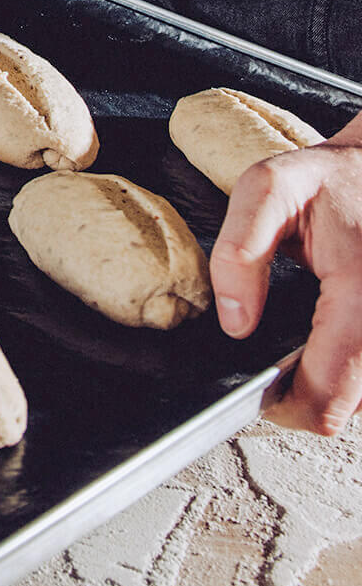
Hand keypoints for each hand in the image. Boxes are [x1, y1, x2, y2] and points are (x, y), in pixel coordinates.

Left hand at [211, 111, 361, 434]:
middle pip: (350, 407)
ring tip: (305, 352)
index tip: (260, 391)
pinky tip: (330, 344)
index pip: (330, 396)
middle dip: (310, 397)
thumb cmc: (328, 178)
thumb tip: (236, 323)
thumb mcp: (267, 190)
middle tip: (277, 369)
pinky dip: (353, 369)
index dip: (288, 407)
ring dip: (336, 384)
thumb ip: (241, 253)